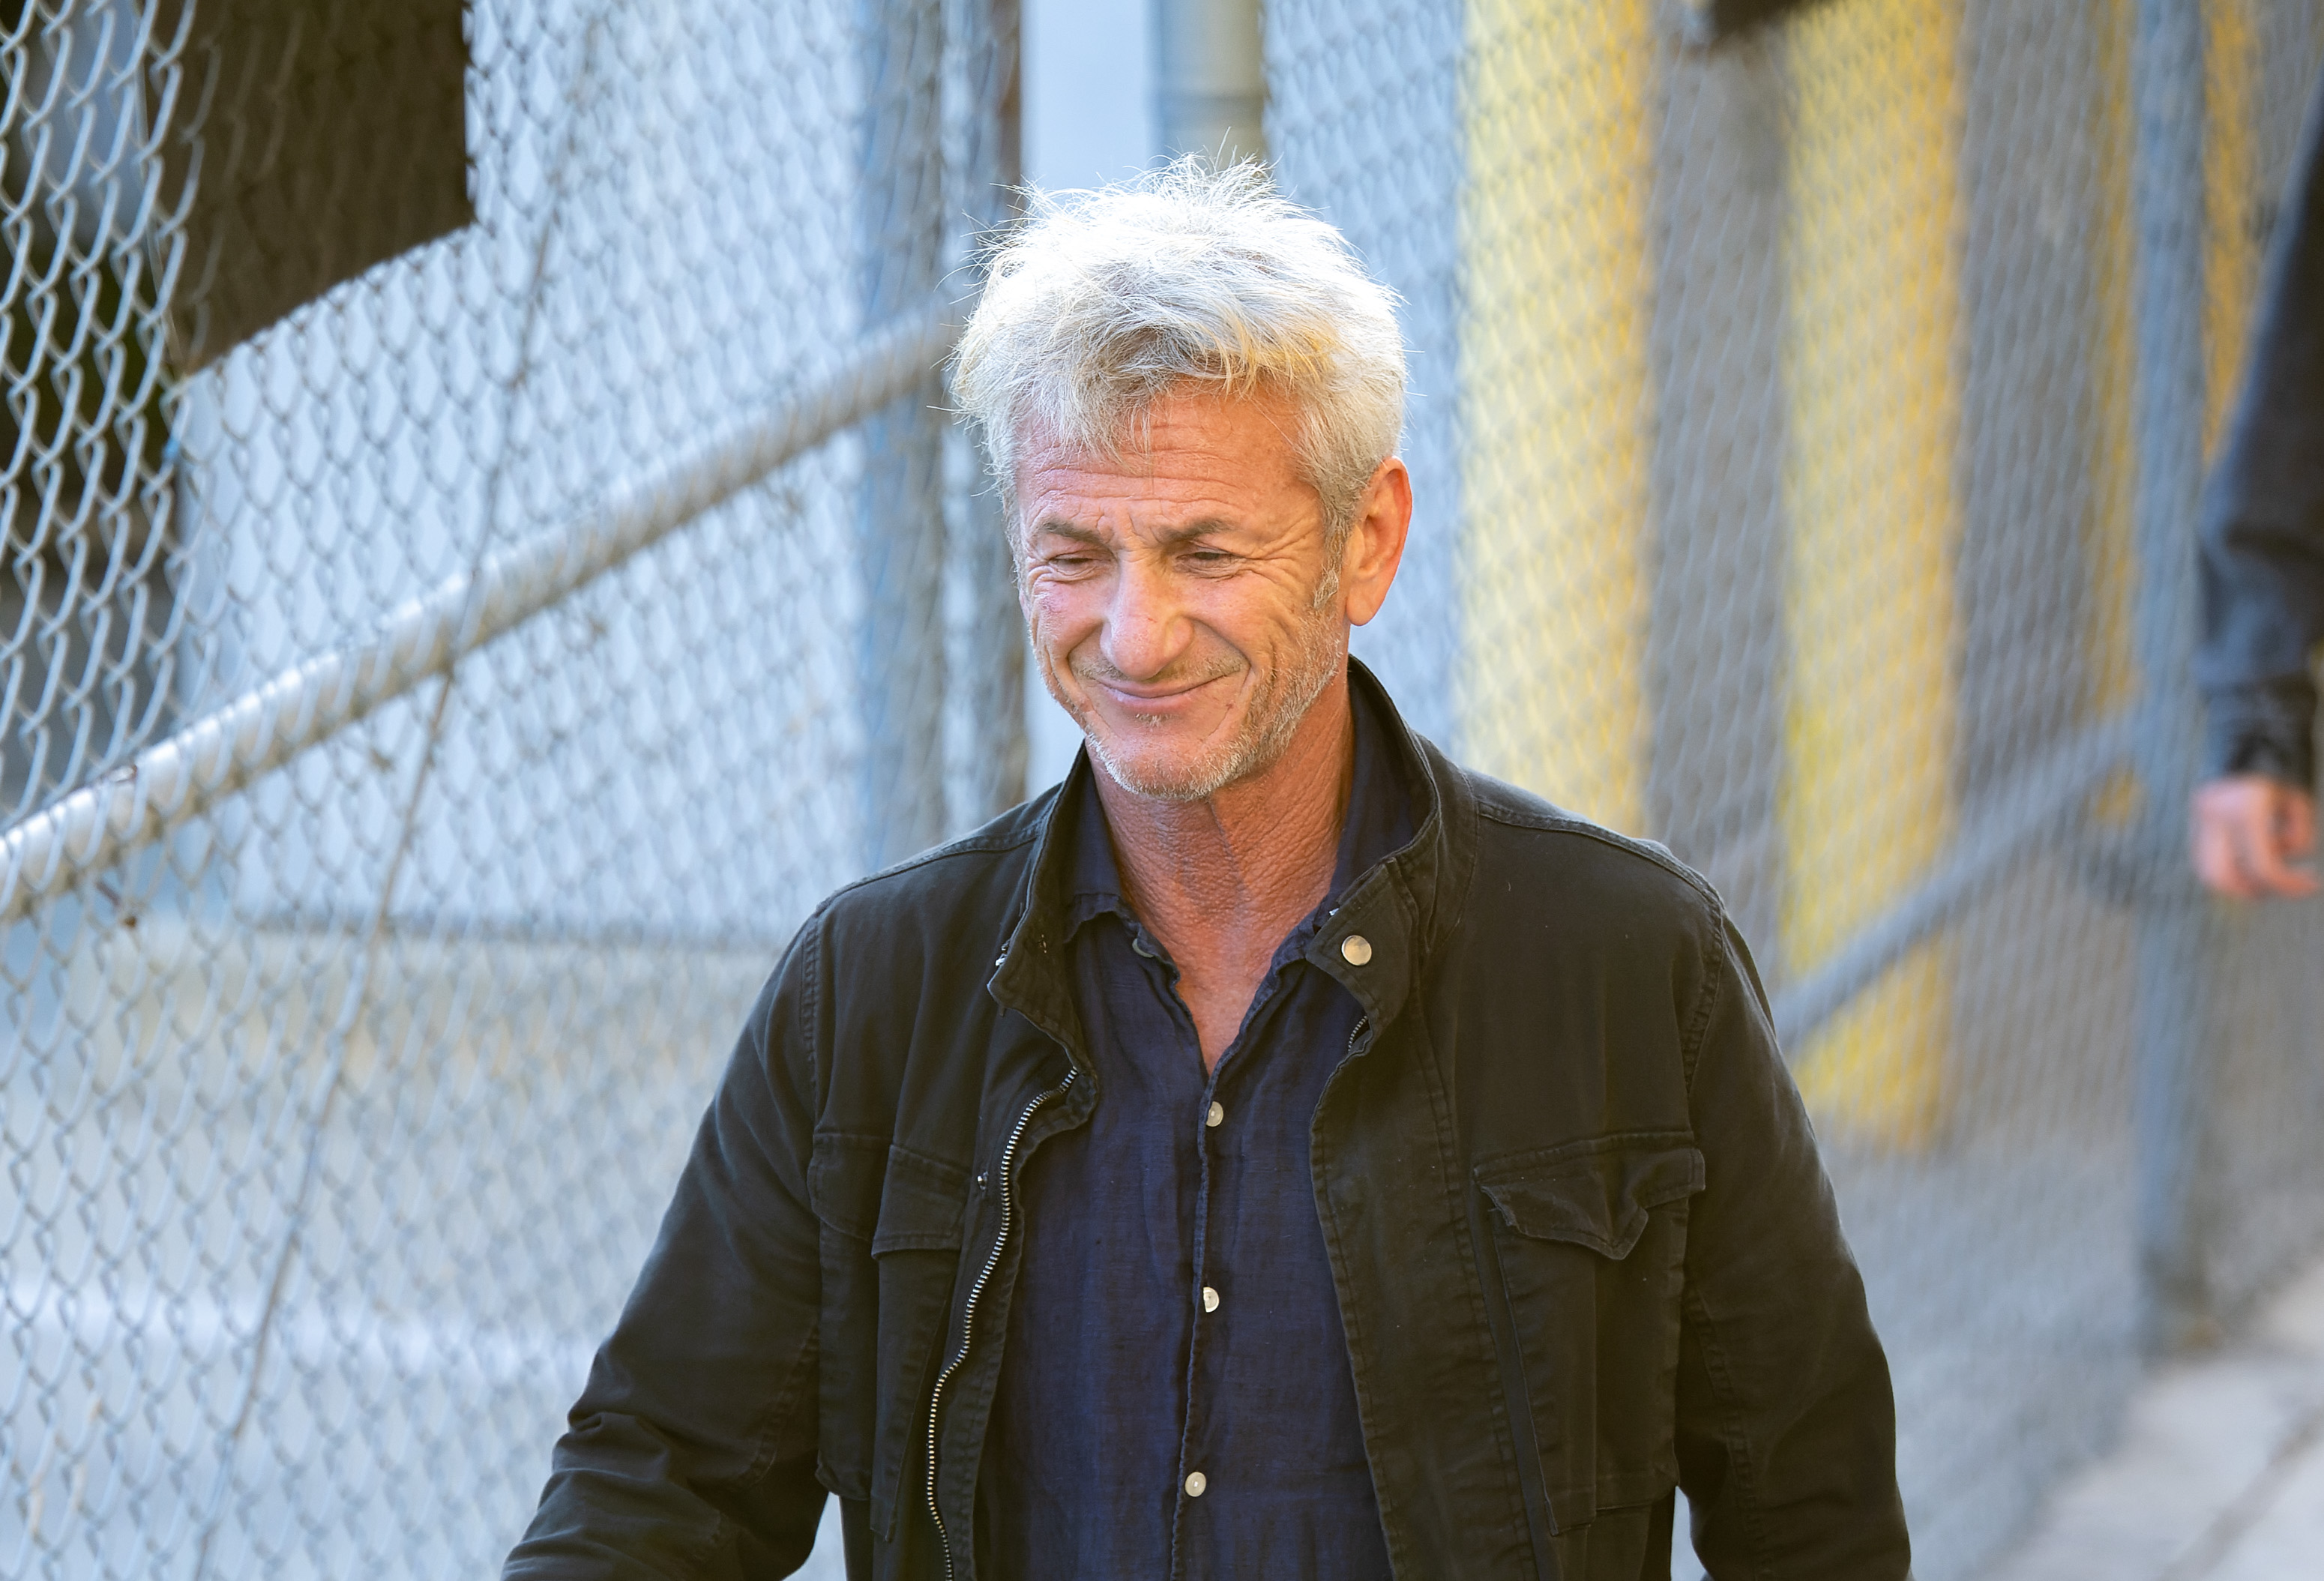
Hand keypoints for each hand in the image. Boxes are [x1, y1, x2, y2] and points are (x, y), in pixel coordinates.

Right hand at [2191, 775, 2319, 898]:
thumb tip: (2284, 859)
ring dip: (2241, 880)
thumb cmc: (2283, 766)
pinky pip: (2206, 858)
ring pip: (2208, 872)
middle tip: (2282, 885)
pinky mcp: (2194, 818)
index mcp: (2247, 807)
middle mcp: (2215, 814)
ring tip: (2271, 868)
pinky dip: (2231, 866)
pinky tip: (2253, 856)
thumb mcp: (2300, 800)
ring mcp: (2199, 816)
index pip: (2263, 867)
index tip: (2311, 885)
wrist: (2251, 735)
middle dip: (2253, 890)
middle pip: (2222, 877)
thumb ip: (2297, 834)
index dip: (2289, 885)